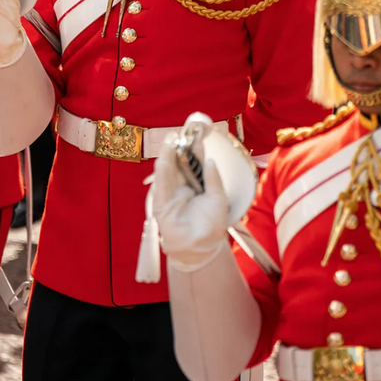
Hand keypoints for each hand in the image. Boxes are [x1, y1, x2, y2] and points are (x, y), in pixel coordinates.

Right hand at [153, 137, 230, 270]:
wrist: (202, 247)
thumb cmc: (212, 225)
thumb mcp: (219, 199)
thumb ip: (213, 180)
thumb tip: (209, 160)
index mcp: (197, 184)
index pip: (195, 163)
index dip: (195, 149)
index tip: (196, 134)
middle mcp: (183, 187)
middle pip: (179, 164)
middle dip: (179, 148)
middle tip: (180, 133)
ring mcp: (172, 194)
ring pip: (168, 171)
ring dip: (167, 156)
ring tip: (170, 141)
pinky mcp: (162, 204)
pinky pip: (161, 186)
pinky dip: (162, 172)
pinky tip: (164, 160)